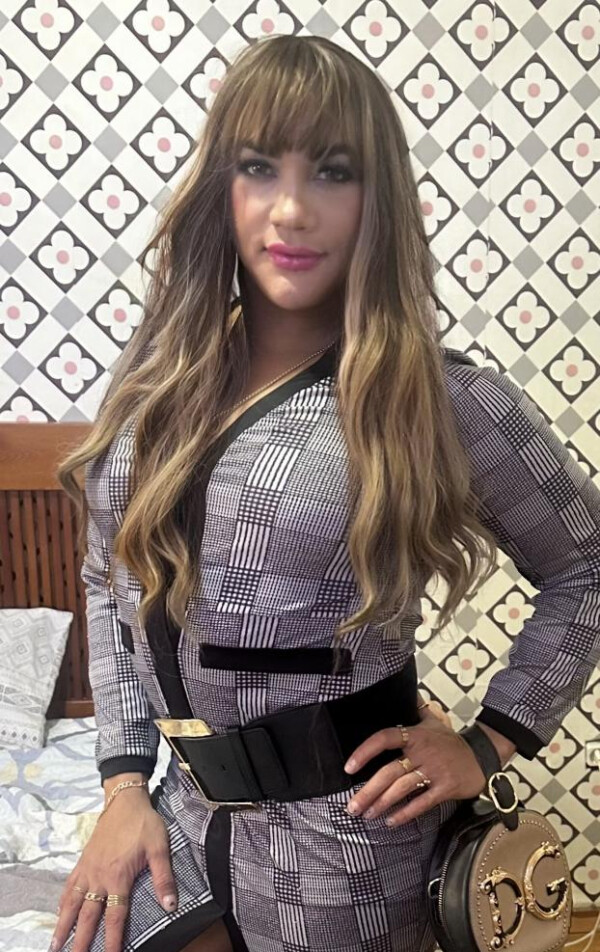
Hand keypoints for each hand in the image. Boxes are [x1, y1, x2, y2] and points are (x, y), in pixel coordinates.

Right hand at [51, 790, 176, 951]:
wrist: (124, 800)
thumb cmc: (144, 823)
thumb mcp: (160, 847)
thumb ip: (164, 877)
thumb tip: (171, 905)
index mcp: (118, 876)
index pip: (115, 916)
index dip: (113, 940)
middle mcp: (99, 877)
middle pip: (88, 916)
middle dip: (81, 941)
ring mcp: (88, 869)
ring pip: (72, 903)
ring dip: (63, 926)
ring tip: (55, 945)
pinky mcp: (82, 861)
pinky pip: (69, 886)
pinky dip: (62, 902)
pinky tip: (59, 913)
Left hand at [343, 702, 487, 827]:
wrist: (482, 755)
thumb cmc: (451, 742)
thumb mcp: (432, 721)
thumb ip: (415, 708)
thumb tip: (405, 691)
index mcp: (415, 735)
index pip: (384, 738)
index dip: (365, 751)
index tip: (349, 767)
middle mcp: (422, 752)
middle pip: (389, 772)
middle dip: (368, 791)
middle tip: (352, 806)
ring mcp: (434, 770)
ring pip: (402, 788)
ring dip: (382, 803)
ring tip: (367, 814)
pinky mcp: (445, 788)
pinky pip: (422, 803)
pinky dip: (405, 813)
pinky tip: (391, 821)